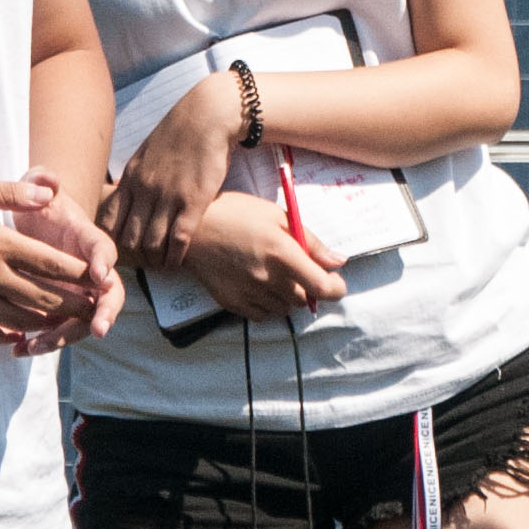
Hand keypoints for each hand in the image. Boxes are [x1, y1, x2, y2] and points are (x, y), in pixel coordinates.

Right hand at [0, 175, 101, 341]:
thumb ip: (9, 193)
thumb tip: (48, 194)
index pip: (51, 263)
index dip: (79, 272)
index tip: (99, 277)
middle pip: (44, 297)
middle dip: (73, 304)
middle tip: (95, 308)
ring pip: (22, 320)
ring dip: (48, 323)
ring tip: (67, 324)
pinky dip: (12, 336)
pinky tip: (22, 335)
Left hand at [0, 182, 121, 353]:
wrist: (37, 226)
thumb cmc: (40, 206)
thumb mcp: (38, 187)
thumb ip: (41, 180)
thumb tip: (47, 180)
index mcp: (89, 241)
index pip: (103, 250)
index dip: (104, 263)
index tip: (100, 278)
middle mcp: (91, 272)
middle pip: (108, 297)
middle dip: (105, 314)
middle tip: (98, 329)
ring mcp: (79, 294)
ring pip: (82, 322)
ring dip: (64, 337)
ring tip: (35, 346)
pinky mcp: (62, 310)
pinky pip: (58, 331)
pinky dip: (42, 342)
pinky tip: (18, 349)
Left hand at [104, 74, 248, 268]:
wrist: (208, 115)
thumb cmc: (180, 133)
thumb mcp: (146, 154)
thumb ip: (136, 178)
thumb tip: (126, 196)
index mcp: (131, 178)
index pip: (109, 220)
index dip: (111, 239)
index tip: (120, 248)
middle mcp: (145, 189)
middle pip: (129, 237)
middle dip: (134, 255)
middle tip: (142, 263)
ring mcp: (169, 196)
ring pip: (153, 242)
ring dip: (155, 260)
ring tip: (160, 266)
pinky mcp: (194, 201)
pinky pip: (179, 239)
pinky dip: (175, 256)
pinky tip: (176, 261)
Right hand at [171, 188, 344, 323]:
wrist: (190, 229)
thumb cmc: (235, 213)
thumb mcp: (276, 216)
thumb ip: (311, 242)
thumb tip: (338, 262)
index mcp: (283, 254)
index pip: (322, 287)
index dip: (336, 288)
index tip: (335, 281)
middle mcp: (268, 279)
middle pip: (304, 300)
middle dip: (308, 287)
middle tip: (297, 268)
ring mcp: (249, 294)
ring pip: (284, 308)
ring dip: (288, 296)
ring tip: (275, 274)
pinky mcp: (232, 303)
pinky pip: (262, 315)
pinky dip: (268, 304)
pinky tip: (260, 284)